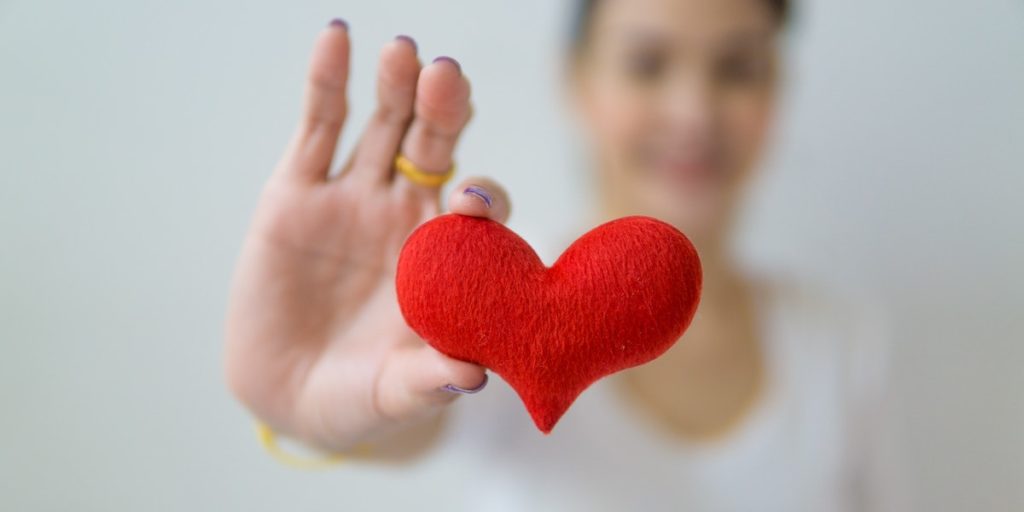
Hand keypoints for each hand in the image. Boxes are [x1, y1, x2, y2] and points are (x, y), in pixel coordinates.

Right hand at [224, 20, 510, 452]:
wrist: (289, 395)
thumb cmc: (359, 396)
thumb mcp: (395, 394)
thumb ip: (429, 380)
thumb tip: (471, 377)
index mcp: (448, 254)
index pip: (480, 210)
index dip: (482, 197)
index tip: (471, 200)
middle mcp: (407, 214)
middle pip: (438, 147)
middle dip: (446, 110)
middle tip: (449, 76)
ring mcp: (354, 197)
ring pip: (384, 125)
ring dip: (396, 85)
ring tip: (404, 52)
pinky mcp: (297, 191)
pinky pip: (318, 126)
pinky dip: (327, 81)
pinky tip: (337, 38)